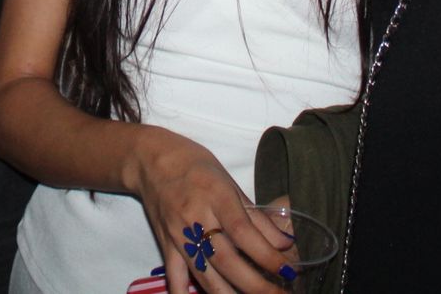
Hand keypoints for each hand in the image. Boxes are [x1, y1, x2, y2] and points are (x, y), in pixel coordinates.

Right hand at [133, 130, 294, 293]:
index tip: (289, 271)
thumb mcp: (230, 183)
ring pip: (205, 275)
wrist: (151, 160)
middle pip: (226, 260)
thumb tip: (284, 244)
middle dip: (256, 285)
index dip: (267, 255)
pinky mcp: (166, 246)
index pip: (243, 232)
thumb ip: (256, 216)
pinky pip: (175, 276)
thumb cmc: (196, 167)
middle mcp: (196, 218)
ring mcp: (178, 235)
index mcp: (216, 196)